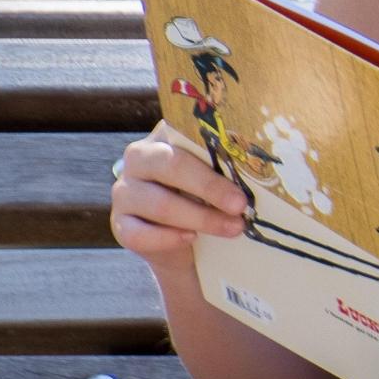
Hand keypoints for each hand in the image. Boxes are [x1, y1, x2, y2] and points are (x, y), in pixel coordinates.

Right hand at [111, 119, 250, 268]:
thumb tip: (257, 172)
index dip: (215, 153)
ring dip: (201, 218)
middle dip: (210, 187)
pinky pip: (140, 234)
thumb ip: (227, 167)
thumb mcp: (218, 176)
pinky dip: (169, 238)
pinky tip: (192, 238)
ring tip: (233, 228)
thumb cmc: (207, 198)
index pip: (184, 135)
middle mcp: (138, 160)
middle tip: (240, 205)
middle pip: (171, 166)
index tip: (244, 169)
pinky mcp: (121, 225)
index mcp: (163, 138)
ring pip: (159, 204)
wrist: (187, 243)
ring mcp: (125, 193)